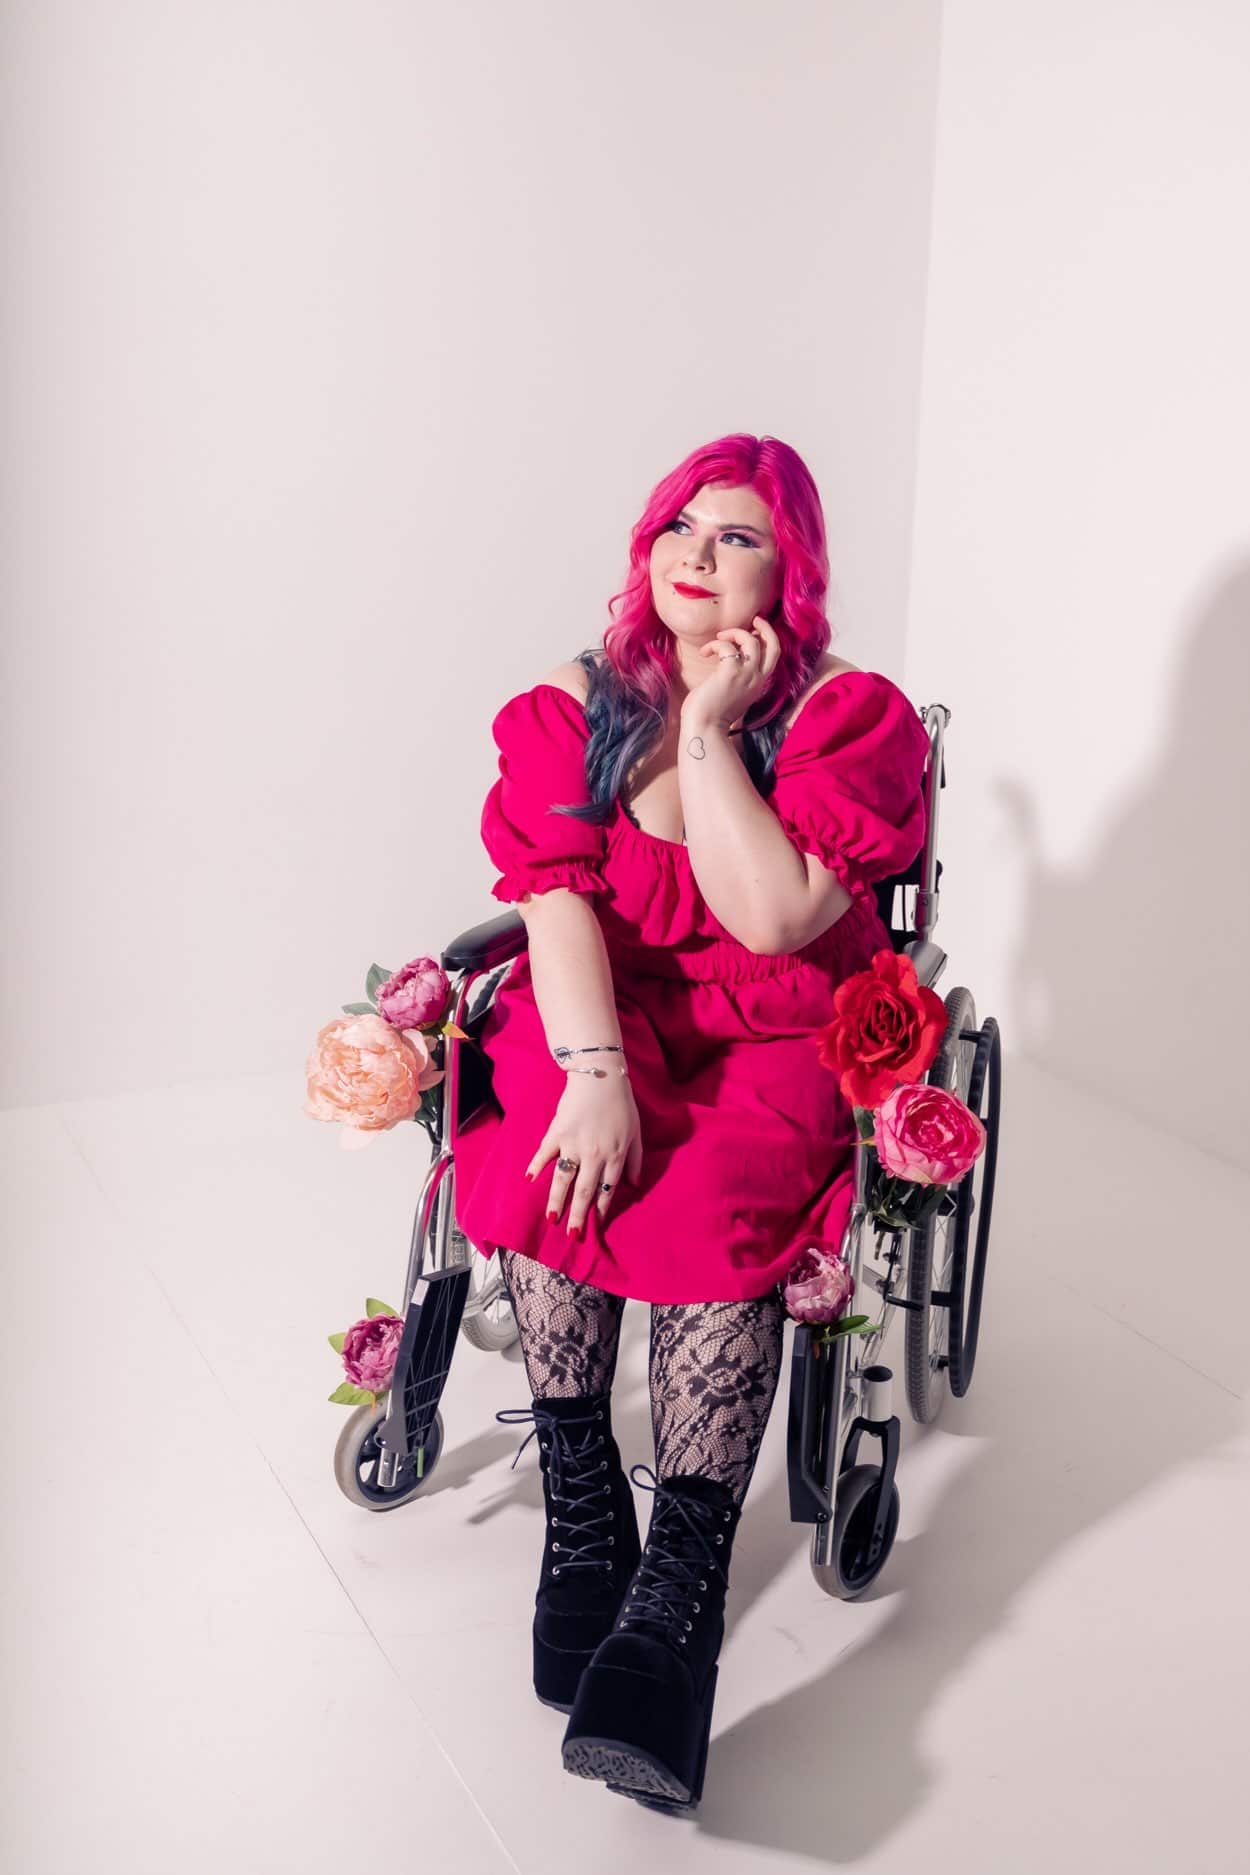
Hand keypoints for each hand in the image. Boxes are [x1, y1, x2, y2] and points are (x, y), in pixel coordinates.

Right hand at [526, 1072, 643, 1235]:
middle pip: (585, 1190)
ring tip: (551, 1219)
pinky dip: (536, 1166)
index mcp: (616, 1154)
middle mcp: (595, 1153)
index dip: (602, 1209)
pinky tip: (529, 1180)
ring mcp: (574, 1143)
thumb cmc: (621, 1103)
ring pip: (564, 1178)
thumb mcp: (636, 1132)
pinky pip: (545, 1153)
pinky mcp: (557, 1131)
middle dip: (578, 1215)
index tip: (595, 1226)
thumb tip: (633, 1185)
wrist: (600, 1075)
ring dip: (556, 1200)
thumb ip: (636, 1160)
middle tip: (573, 1235)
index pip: (608, 1189)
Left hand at [680, 616, 781, 732]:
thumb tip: (731, 655)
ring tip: (720, 638)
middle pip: (774, 645)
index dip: (768, 638)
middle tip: (753, 619)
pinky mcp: (730, 672)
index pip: (774, 656)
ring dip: (735, 633)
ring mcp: (746, 675)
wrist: (704, 728)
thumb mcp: (732, 691)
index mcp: (758, 684)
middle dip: (765, 628)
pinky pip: (726, 647)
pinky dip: (714, 644)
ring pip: (751, 641)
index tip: (755, 630)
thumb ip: (738, 676)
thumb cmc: (712, 712)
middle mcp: (757, 679)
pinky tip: (705, 653)